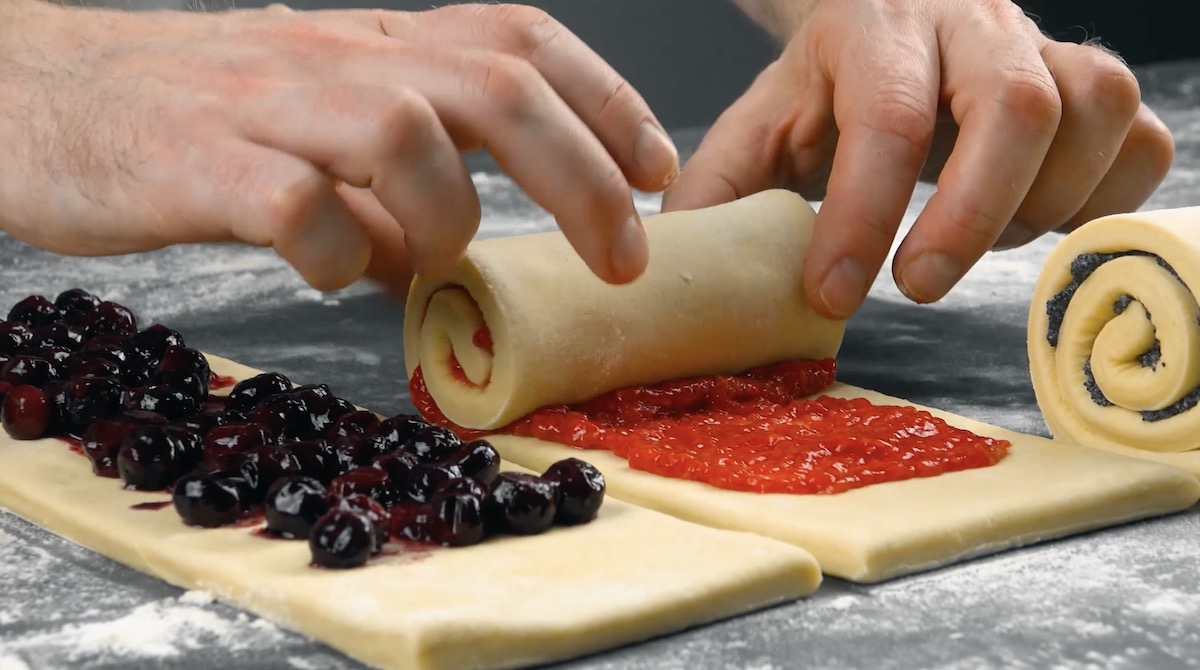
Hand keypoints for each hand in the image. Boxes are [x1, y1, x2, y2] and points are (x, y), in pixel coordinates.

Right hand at [0, 1, 677, 290]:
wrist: (37, 90)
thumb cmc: (190, 112)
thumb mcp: (311, 123)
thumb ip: (387, 181)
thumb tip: (436, 258)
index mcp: (374, 44)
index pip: (517, 39)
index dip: (605, 97)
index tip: (656, 165)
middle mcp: (336, 59)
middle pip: (494, 86)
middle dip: (583, 174)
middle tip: (625, 254)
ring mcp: (267, 107)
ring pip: (404, 129)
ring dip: (449, 215)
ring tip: (436, 261)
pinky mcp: (198, 165)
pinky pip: (296, 204)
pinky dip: (338, 251)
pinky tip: (331, 269)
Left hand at [663, 0, 1173, 318]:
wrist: (894, 11)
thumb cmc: (830, 81)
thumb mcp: (762, 123)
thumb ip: (721, 191)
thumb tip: (672, 273)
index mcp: (876, 31)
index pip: (887, 118)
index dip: (863, 215)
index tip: (830, 295)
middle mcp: (971, 27)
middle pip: (1015, 104)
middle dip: (971, 215)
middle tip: (915, 288)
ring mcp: (1043, 47)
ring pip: (1093, 112)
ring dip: (1042, 203)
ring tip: (980, 241)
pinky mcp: (1091, 81)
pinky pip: (1140, 139)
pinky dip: (1103, 200)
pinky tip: (1039, 222)